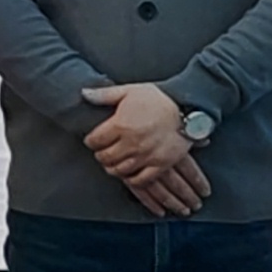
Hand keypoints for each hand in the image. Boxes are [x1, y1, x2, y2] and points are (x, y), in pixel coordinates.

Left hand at [84, 86, 209, 218]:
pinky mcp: (160, 164)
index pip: (95, 140)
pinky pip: (140, 180)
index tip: (92, 140)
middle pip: (105, 157)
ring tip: (112, 163)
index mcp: (121, 124)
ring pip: (120, 170)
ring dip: (113, 168)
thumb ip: (104, 94)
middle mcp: (131, 142)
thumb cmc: (157, 99)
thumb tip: (84, 94)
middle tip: (101, 153)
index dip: (91, 141)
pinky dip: (131, 180)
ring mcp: (146, 155)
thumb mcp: (129, 91)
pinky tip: (129, 174)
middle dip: (100, 155)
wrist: (187, 108)